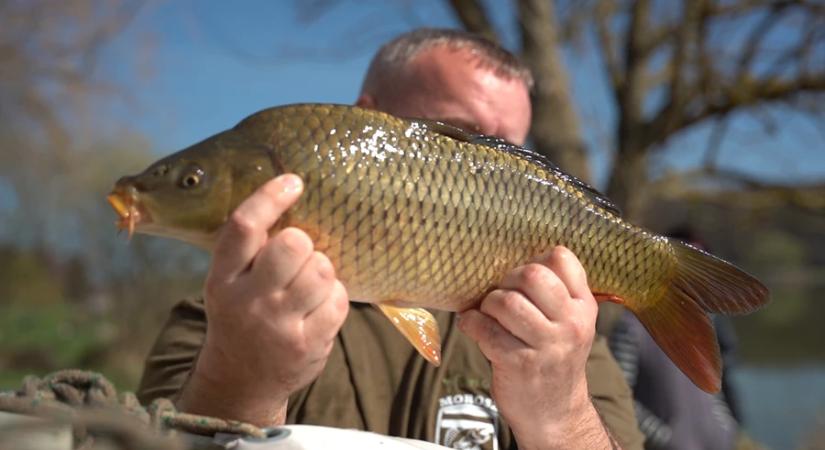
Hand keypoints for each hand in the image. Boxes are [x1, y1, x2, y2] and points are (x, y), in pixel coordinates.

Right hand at [177, 174, 349, 425]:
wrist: (241, 380)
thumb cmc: (242, 316)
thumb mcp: (229, 283)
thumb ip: (249, 250)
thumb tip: (289, 195)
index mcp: (222, 278)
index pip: (243, 227)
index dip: (270, 197)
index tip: (293, 181)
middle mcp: (247, 301)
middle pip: (292, 245)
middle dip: (303, 242)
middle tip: (298, 256)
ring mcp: (278, 325)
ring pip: (321, 269)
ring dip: (322, 270)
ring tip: (309, 284)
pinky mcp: (308, 344)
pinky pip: (338, 299)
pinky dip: (335, 296)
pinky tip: (319, 306)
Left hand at [458, 246, 613, 448]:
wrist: (555, 413)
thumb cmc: (552, 358)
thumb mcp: (567, 323)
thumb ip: (550, 294)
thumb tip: (504, 260)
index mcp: (583, 306)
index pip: (562, 258)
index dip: (534, 260)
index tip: (522, 279)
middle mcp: (571, 323)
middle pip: (531, 275)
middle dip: (506, 281)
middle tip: (499, 297)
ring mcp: (547, 345)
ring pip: (506, 302)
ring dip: (487, 305)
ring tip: (487, 315)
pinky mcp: (519, 364)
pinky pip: (485, 330)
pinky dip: (470, 324)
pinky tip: (472, 327)